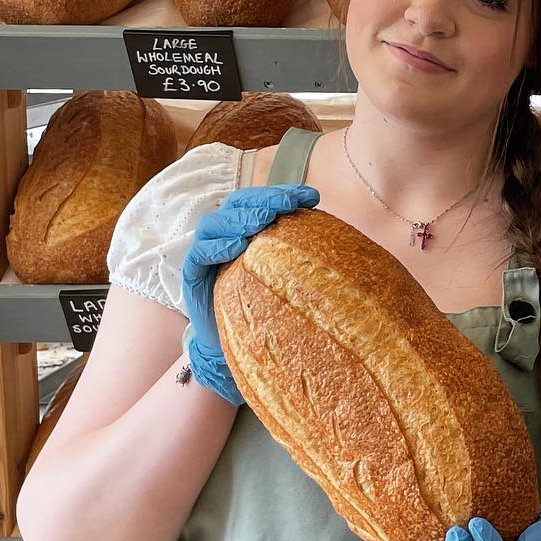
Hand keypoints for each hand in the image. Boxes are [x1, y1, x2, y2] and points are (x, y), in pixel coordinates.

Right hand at [182, 184, 318, 404]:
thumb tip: (348, 243)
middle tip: (288, 204)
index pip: (263, 201)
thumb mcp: (288, 278)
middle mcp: (226, 237)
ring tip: (263, 220)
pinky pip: (199, 255)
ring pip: (215, 224)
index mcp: (248, 230)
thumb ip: (303, 257)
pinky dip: (216, 247)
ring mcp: (206, 254)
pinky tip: (237, 246)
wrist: (231, 347)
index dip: (285, 194)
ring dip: (240, 218)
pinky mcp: (192, 276)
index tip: (313, 196)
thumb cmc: (266, 309)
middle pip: (239, 205)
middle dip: (265, 200)